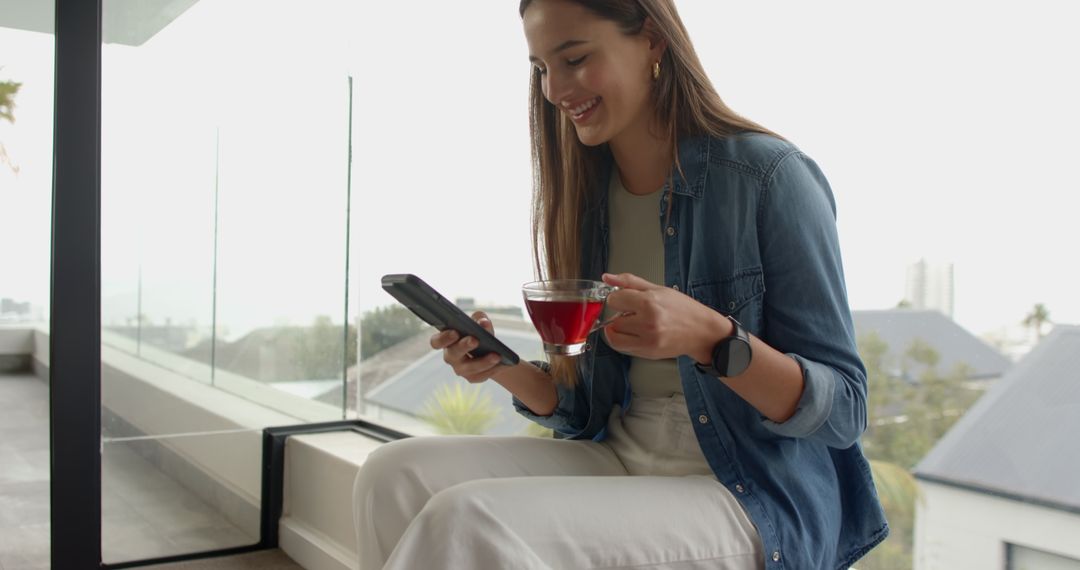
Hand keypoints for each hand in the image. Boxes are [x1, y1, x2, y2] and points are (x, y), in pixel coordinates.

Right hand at [429, 311, 505, 382]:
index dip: (444, 338)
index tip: (455, 332)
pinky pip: (482, 376)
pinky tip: (503, 364)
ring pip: (469, 368)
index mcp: (446, 340)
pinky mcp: (473, 377)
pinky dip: (493, 369)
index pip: (436, 341)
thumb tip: (483, 323)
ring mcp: (460, 369)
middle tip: (475, 340)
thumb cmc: (478, 331)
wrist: (489, 349)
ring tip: (496, 355)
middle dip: (464, 346)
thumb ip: (480, 319)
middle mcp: (450, 356)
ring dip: (483, 361)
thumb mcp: (479, 321)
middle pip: (453, 354)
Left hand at [600, 272, 731, 360]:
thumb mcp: (658, 289)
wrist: (702, 332)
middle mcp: (647, 322)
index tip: (625, 299)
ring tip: (632, 324)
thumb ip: (630, 282)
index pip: (614, 300)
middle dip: (619, 315)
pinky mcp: (648, 353)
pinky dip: (624, 341)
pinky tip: (636, 333)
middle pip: (613, 319)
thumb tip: (608, 277)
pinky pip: (623, 348)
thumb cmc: (684, 309)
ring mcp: (647, 340)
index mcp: (649, 302)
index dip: (618, 298)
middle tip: (632, 312)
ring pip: (615, 336)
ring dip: (619, 330)